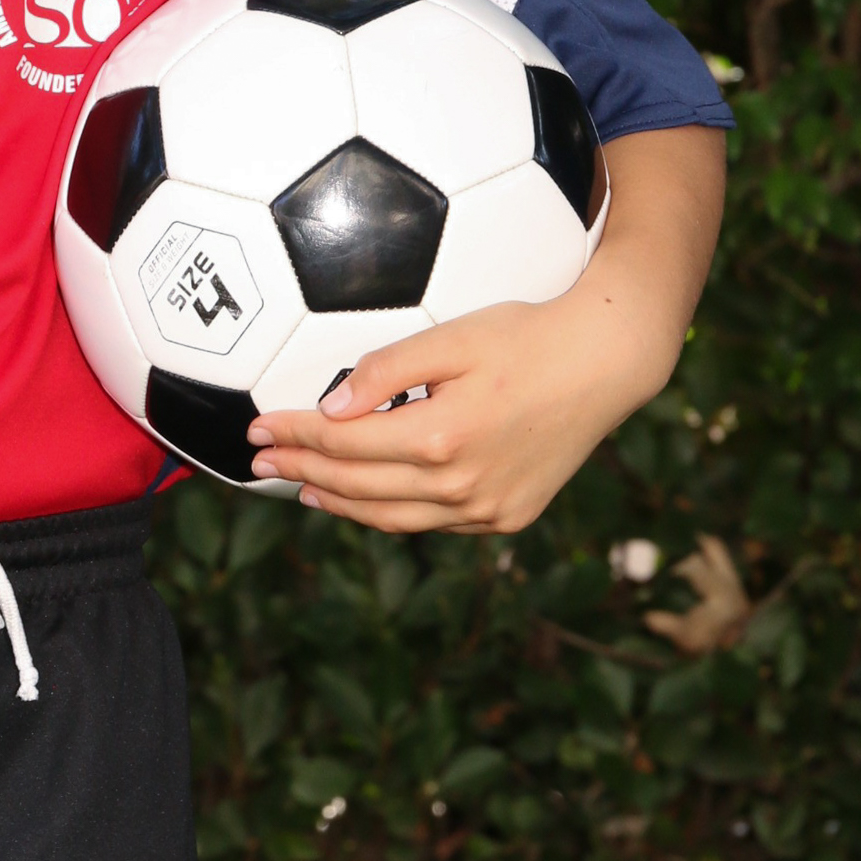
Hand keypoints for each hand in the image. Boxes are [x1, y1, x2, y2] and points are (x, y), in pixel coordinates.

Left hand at [244, 122, 725, 535]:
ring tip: (301, 488)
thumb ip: (387, 372)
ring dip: (339, 503)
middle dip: (301, 472)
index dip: (293, 435)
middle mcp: (461, 485)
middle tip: (259, 461)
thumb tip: (330, 407)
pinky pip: (431, 523)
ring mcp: (486, 510)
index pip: (343, 443)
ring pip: (390, 518)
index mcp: (441, 437)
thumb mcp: (451, 338)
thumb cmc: (526, 337)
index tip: (254, 427)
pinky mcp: (506, 518)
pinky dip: (388, 512)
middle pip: (357, 487)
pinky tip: (364, 498)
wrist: (605, 365)